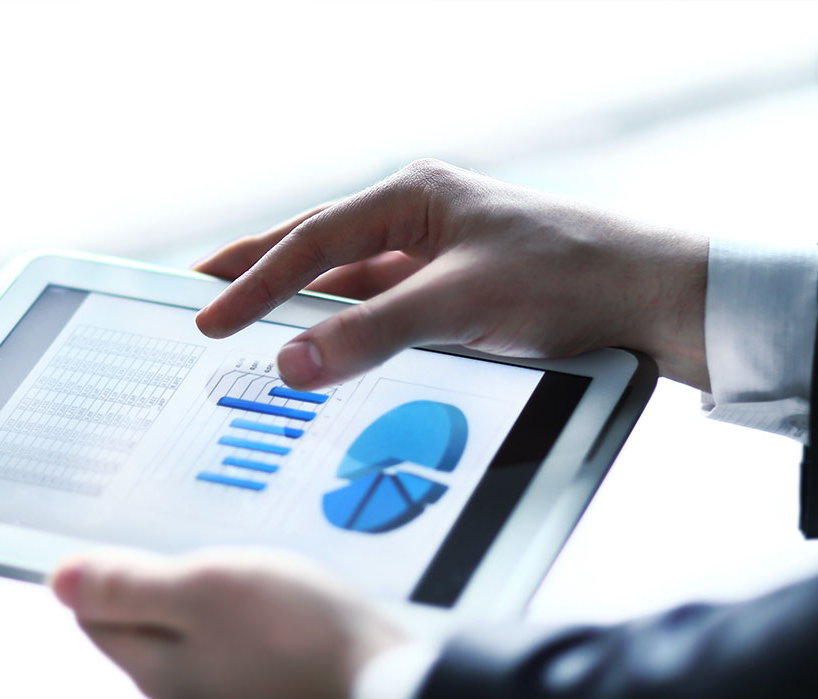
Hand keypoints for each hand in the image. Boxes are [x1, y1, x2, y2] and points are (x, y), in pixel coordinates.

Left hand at [50, 549, 406, 698]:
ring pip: (191, 634)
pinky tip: (264, 597)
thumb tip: (61, 580)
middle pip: (143, 628)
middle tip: (176, 542)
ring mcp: (228, 691)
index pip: (97, 617)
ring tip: (225, 562)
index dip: (101, 573)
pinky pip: (233, 644)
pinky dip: (237, 615)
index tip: (118, 539)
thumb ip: (132, 584)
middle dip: (151, 583)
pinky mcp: (269, 686)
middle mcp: (184, 688)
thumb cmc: (301, 638)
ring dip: (199, 596)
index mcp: (157, 664)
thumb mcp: (206, 590)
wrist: (385, 685)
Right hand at [194, 159, 709, 389]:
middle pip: (315, 246)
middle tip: (193, 295)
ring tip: (235, 324)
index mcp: (412, 196)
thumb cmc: (564, 279)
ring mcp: (429, 254)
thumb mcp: (460, 306)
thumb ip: (373, 335)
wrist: (644, 297)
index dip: (258, 280)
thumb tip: (292, 363)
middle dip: (254, 272)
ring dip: (294, 305)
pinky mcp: (446, 290)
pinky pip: (375, 309)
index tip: (209, 317)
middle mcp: (414, 218)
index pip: (314, 239)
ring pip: (343, 281)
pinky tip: (313, 348)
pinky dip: (340, 329)